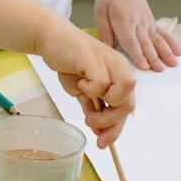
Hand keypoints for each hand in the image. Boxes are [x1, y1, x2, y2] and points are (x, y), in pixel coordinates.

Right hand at [36, 21, 135, 146]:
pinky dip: (91, 90)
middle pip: (129, 105)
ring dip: (104, 110)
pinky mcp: (95, 59)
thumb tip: (100, 133)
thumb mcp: (83, 91)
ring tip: (88, 111)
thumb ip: (93, 108)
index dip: (116, 128)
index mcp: (120, 75)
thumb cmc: (68, 61)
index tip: (103, 142)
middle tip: (92, 126)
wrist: (51, 38)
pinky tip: (80, 83)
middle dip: (111, 122)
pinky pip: (101, 84)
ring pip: (123, 94)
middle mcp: (120, 68)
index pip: (126, 107)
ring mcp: (109, 62)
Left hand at [96, 0, 180, 71]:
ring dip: (166, 52)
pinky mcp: (152, 22)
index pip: (131, 41)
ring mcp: (147, 23)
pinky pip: (163, 34)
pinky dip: (172, 43)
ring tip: (173, 63)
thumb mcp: (100, 12)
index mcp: (123, 20)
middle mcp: (138, 23)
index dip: (138, 54)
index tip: (145, 66)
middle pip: (146, 43)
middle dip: (154, 57)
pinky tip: (179, 52)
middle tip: (160, 70)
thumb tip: (106, 50)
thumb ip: (104, 31)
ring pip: (157, 40)